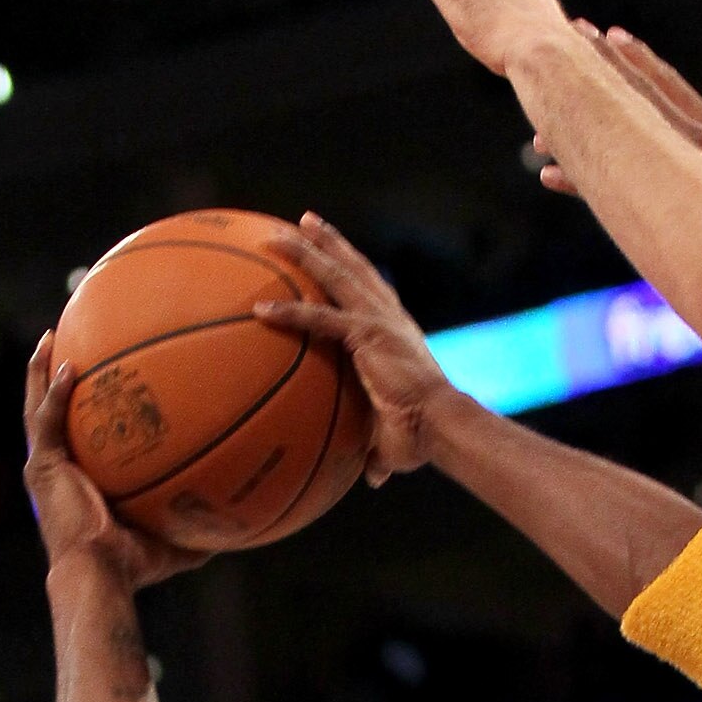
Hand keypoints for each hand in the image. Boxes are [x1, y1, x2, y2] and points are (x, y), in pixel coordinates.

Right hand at [23, 338, 202, 589]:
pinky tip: (66, 367)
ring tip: (51, 336)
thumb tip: (240, 524)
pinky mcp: (42, 467)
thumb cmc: (133, 567)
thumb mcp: (174, 541)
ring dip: (40, 370)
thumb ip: (198, 526)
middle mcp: (58, 467)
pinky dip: (52, 393)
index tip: (98, 376)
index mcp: (80, 478)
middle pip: (50, 409)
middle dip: (53, 373)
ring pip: (36, 405)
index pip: (79, 431)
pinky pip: (45, 420)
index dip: (83, 404)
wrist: (101, 576)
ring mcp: (46, 465)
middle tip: (65, 339)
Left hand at [255, 216, 448, 482]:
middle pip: (353, 267)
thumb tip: (372, 479)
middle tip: (302, 222)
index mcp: (397, 332)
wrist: (441, 425)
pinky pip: (320, 318)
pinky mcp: (367, 334)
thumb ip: (377, 448)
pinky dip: (290, 312)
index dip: (352, 266)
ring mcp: (378, 320)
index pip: (372, 289)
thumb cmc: (424, 436)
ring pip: (335, 274)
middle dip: (328, 241)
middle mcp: (389, 317)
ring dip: (304, 252)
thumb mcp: (394, 436)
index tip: (333, 250)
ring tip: (273, 236)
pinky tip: (260, 309)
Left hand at [534, 31, 701, 212]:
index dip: (636, 58)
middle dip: (599, 67)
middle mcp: (686, 144)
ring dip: (578, 123)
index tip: (608, 35)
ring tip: (541, 112)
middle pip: (634, 97)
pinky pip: (611, 193)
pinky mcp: (664, 209)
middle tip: (565, 38)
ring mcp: (672, 175)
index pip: (666, 84)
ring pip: (616, 140)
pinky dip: (579, 183)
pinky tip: (549, 174)